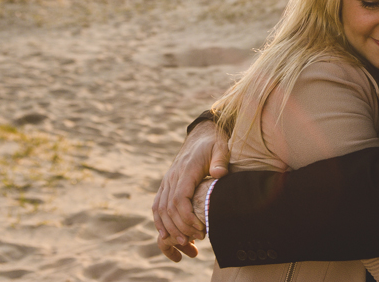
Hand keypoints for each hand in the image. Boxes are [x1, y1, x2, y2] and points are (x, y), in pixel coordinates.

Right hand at [152, 120, 229, 260]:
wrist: (201, 135)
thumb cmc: (214, 144)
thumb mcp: (221, 148)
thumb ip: (220, 161)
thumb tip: (219, 174)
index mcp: (186, 170)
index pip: (180, 198)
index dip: (187, 217)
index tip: (201, 229)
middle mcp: (172, 176)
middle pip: (169, 208)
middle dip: (180, 227)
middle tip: (196, 240)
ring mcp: (167, 180)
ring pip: (160, 208)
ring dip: (169, 228)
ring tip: (184, 242)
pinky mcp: (166, 184)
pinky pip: (157, 204)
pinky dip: (159, 221)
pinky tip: (166, 235)